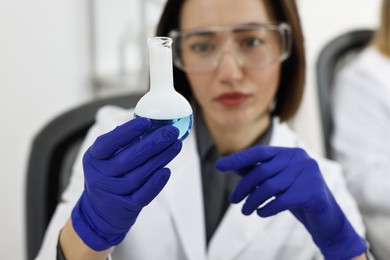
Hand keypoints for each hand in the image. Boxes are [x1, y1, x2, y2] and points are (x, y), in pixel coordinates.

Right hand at [71, 118, 181, 250]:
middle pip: (129, 158)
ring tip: (175, 145)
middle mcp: (99, 176)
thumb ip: (123, 144)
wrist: (99, 213)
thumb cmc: (107, 177)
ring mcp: (111, 193)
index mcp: (93, 158)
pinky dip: (156, 183)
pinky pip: (143, 194)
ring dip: (160, 158)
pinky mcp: (125, 208)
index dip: (127, 132)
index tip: (146, 122)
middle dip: (153, 143)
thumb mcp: (105, 159)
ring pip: (139, 175)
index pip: (108, 143)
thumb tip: (152, 125)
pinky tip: (166, 170)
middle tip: (171, 132)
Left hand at [216, 145, 366, 258]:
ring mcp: (308, 174)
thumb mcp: (275, 182)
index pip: (259, 152)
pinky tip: (261, 213)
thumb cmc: (296, 196)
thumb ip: (257, 171)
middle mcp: (300, 159)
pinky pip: (282, 200)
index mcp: (290, 153)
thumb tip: (232, 164)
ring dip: (253, 200)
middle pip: (262, 171)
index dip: (238, 158)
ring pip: (270, 186)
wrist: (325, 218)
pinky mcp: (313, 192)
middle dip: (243, 187)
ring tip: (245, 210)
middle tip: (234, 200)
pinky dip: (267, 207)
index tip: (219, 166)